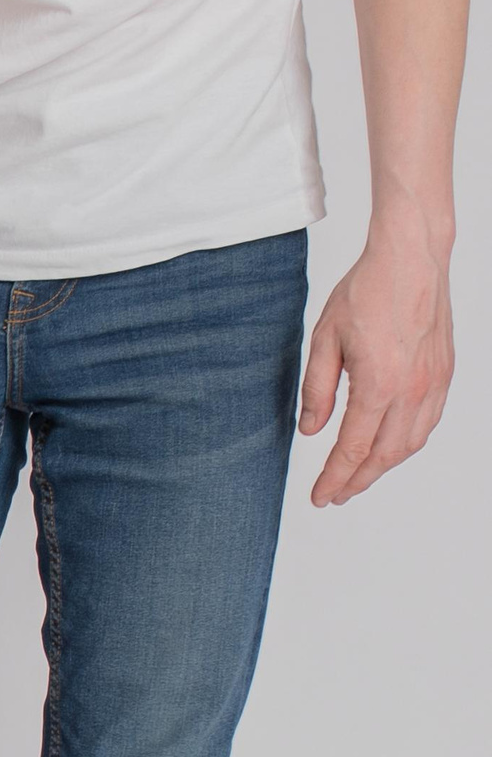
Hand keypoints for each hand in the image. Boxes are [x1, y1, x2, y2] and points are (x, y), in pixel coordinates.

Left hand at [299, 230, 454, 506]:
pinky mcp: (445, 373)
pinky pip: (427, 422)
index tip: (319, 497)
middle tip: (334, 496)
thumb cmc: (366, 292)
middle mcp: (412, 389)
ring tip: (357, 477)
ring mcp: (434, 382)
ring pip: (410, 443)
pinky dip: (406, 444)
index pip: (353, 449)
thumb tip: (311, 431)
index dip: (334, 478)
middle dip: (357, 481)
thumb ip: (317, 391)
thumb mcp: (323, 341)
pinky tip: (388, 447)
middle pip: (384, 455)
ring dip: (383, 467)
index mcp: (378, 384)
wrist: (412, 259)